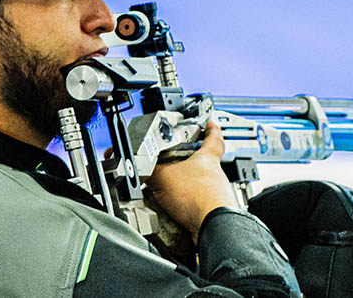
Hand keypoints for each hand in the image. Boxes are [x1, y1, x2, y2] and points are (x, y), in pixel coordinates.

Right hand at [145, 122, 238, 241]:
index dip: (211, 130)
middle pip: (205, 164)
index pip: (213, 138)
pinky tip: (172, 213)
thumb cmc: (199, 198)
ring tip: (166, 194)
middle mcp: (215, 176)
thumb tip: (136, 170)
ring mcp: (216, 196)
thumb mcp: (163, 177)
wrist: (213, 227)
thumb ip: (149, 171)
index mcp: (207, 159)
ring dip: (185, 189)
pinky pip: (195, 207)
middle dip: (190, 163)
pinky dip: (184, 209)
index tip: (210, 124)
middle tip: (176, 163)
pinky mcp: (211, 213)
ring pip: (199, 187)